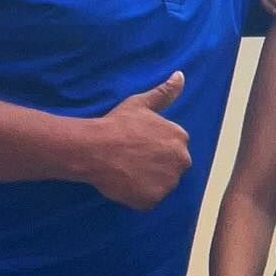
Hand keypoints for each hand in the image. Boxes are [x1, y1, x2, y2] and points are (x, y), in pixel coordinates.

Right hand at [87, 70, 190, 209]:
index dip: (154, 148)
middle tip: (131, 159)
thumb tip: (181, 75)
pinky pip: (148, 200)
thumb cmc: (117, 124)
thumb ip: (165, 93)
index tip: (138, 145)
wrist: (94, 147)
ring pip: (161, 185)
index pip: (173, 148)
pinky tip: (124, 183)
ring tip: (127, 170)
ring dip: (147, 181)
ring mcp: (168, 182)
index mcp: (180, 137)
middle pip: (171, 167)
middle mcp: (181, 160)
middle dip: (155, 165)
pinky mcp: (154, 199)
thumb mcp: (141, 104)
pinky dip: (138, 196)